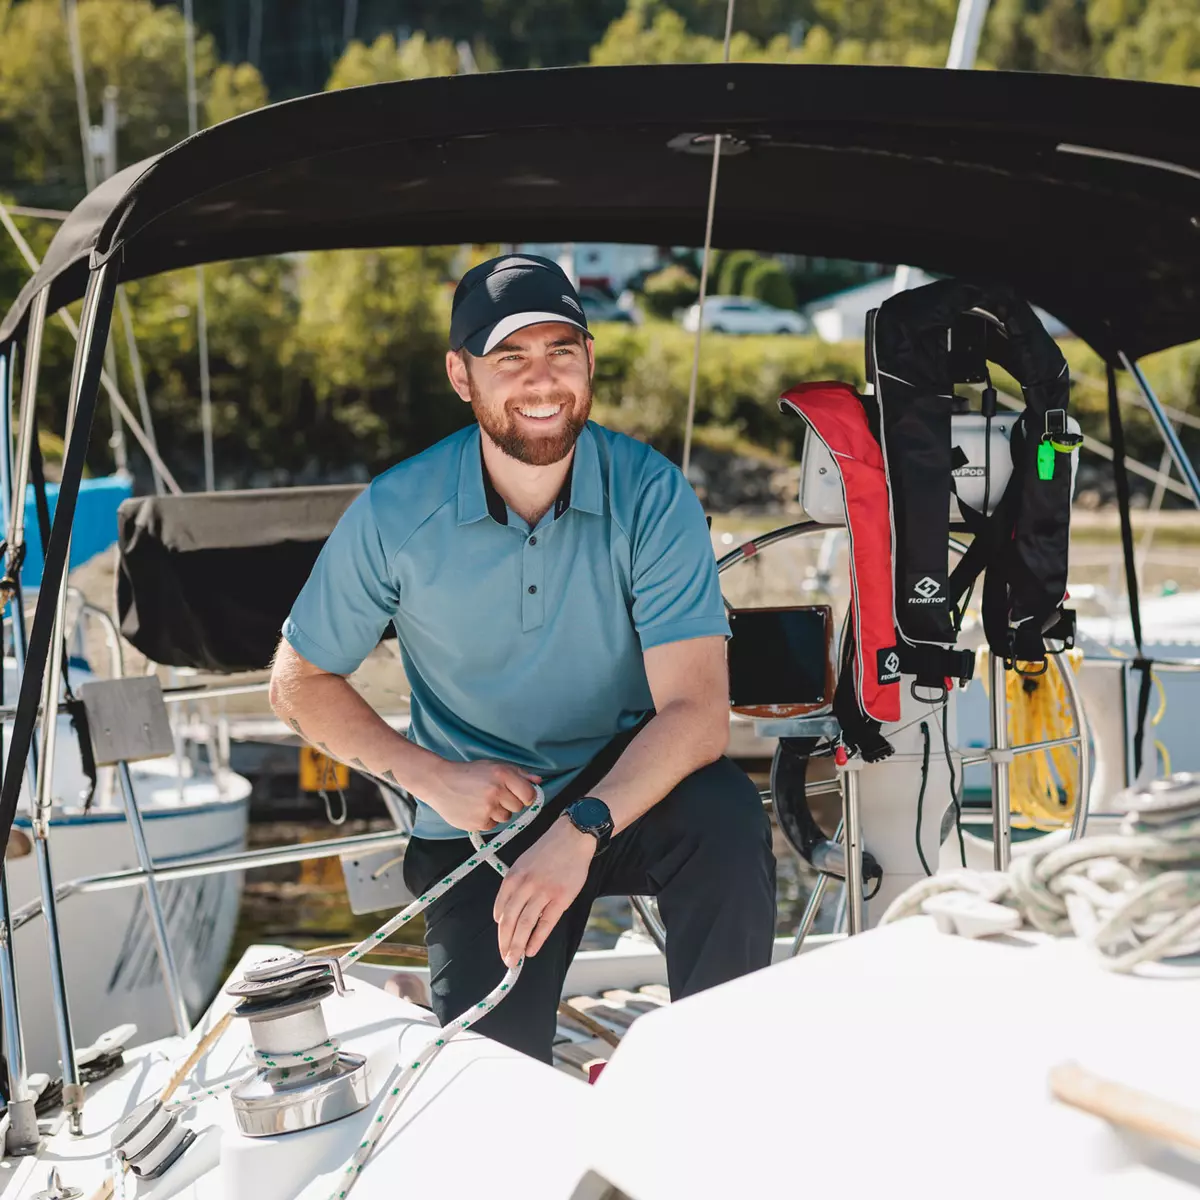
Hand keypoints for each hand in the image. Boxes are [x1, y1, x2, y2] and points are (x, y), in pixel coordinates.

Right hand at [422, 760, 541, 831]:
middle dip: (510, 802)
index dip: (526, 796)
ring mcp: (487, 808)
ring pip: (506, 817)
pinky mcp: (478, 822)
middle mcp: (496, 791)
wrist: (439, 782)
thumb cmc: (469, 773)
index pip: (529, 794)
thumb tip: (539, 781)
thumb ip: (519, 774)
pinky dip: (486, 819)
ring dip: (498, 812)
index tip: (519, 795)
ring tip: (482, 801)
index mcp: (503, 775)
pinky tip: (475, 808)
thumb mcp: (494, 766)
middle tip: (494, 795)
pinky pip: (492, 825)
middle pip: (518, 807)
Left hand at [494, 816, 594, 966]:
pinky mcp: (561, 897)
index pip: (501, 909)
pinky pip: (546, 923)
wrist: (572, 836)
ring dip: (517, 946)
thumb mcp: (523, 863)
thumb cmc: (548, 850)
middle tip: (505, 959)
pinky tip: (531, 950)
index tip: (501, 942)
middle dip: (505, 943)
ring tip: (514, 960)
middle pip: (509, 920)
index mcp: (514, 876)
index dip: (500, 930)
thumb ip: (514, 886)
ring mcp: (544, 892)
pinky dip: (537, 939)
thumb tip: (505, 913)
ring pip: (525, 925)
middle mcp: (526, 885)